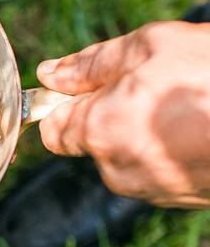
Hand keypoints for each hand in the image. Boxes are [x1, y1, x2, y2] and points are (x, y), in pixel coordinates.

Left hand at [37, 21, 209, 207]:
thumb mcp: (151, 47)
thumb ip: (92, 64)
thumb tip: (50, 74)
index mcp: (98, 131)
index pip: (52, 129)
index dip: (65, 104)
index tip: (87, 86)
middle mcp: (116, 169)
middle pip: (92, 140)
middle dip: (112, 113)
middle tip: (157, 83)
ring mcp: (150, 189)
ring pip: (127, 155)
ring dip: (144, 129)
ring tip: (187, 103)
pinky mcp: (180, 199)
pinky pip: (158, 169)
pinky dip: (171, 148)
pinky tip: (200, 127)